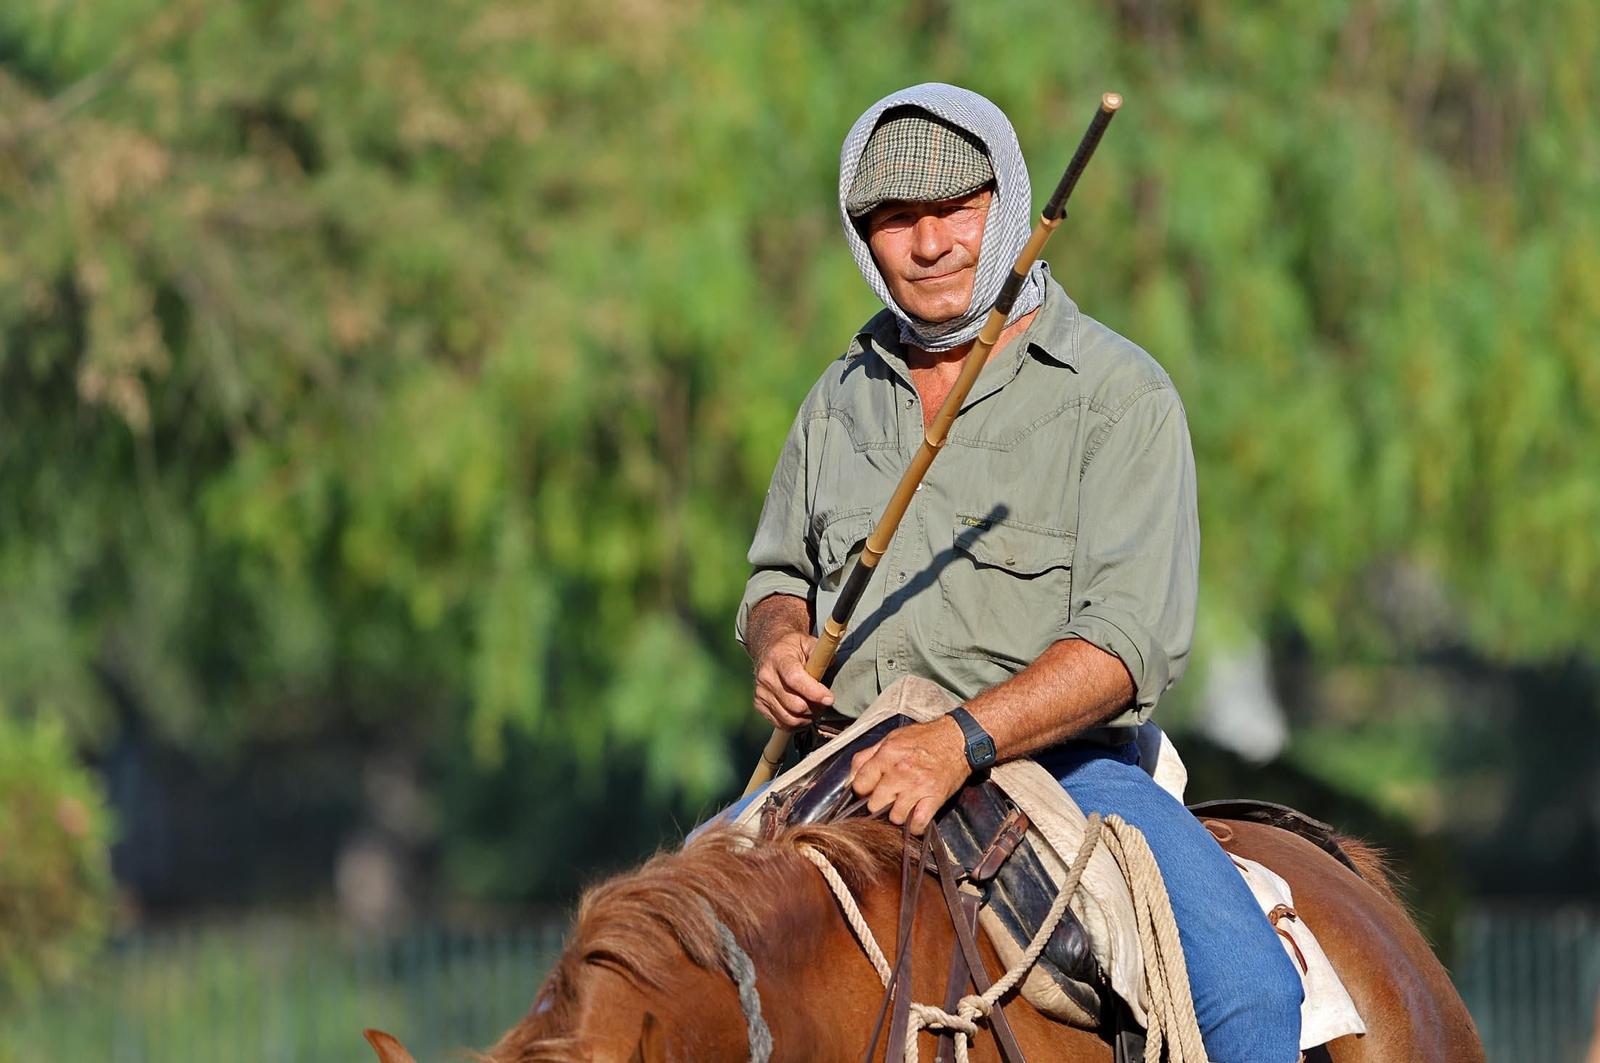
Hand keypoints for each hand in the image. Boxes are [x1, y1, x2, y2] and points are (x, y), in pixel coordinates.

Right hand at [753, 630, 834, 730]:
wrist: (769, 650)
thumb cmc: (793, 648)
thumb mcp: (807, 642)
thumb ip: (820, 652)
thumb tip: (831, 663)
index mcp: (779, 658)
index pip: (795, 679)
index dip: (814, 692)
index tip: (830, 699)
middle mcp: (766, 676)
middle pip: (794, 704)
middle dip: (815, 708)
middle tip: (824, 702)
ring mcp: (761, 693)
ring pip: (789, 719)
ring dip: (808, 718)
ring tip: (816, 709)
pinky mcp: (759, 705)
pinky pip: (782, 724)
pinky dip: (797, 724)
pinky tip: (804, 714)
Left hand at [848, 717, 970, 834]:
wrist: (958, 739)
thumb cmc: (924, 738)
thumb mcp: (890, 738)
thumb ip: (866, 757)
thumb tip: (849, 780)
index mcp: (886, 756)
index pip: (859, 785)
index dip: (861, 791)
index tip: (868, 791)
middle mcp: (899, 772)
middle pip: (875, 805)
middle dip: (878, 804)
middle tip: (887, 799)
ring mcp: (917, 787)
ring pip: (895, 818)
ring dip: (897, 816)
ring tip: (903, 806)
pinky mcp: (935, 798)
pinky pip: (918, 823)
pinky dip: (915, 826)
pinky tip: (915, 818)